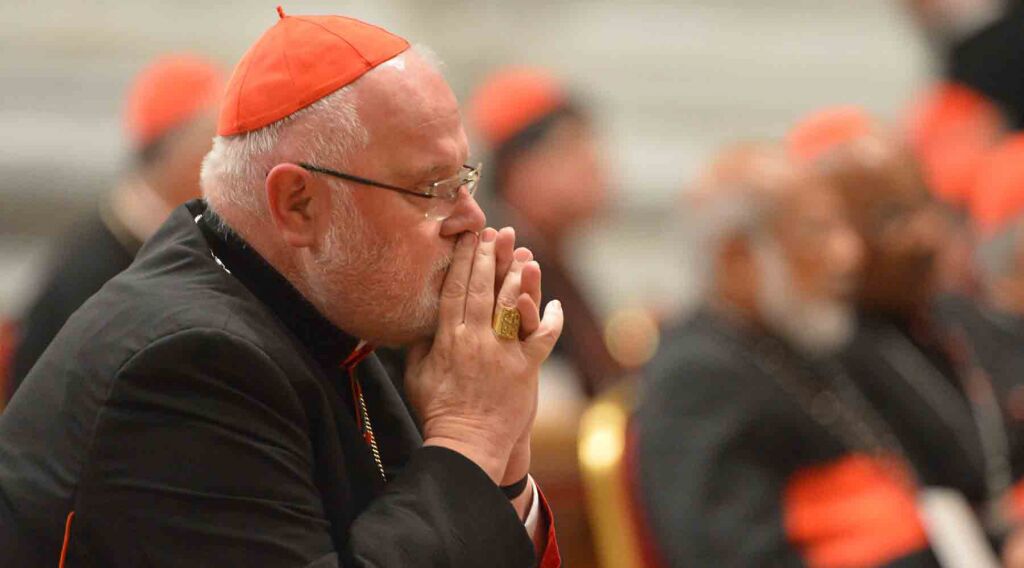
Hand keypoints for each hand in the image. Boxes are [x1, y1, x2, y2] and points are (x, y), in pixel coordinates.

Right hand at [405, 228, 562, 483]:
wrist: (466, 446)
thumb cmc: (438, 412)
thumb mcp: (417, 374)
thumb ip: (420, 343)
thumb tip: (418, 319)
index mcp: (448, 339)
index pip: (455, 290)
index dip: (462, 260)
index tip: (468, 237)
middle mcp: (476, 340)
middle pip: (483, 289)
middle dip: (490, 257)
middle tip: (497, 233)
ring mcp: (502, 354)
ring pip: (511, 305)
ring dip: (519, 277)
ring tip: (524, 253)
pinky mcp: (525, 370)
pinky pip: (542, 338)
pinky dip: (551, 320)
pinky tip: (555, 304)